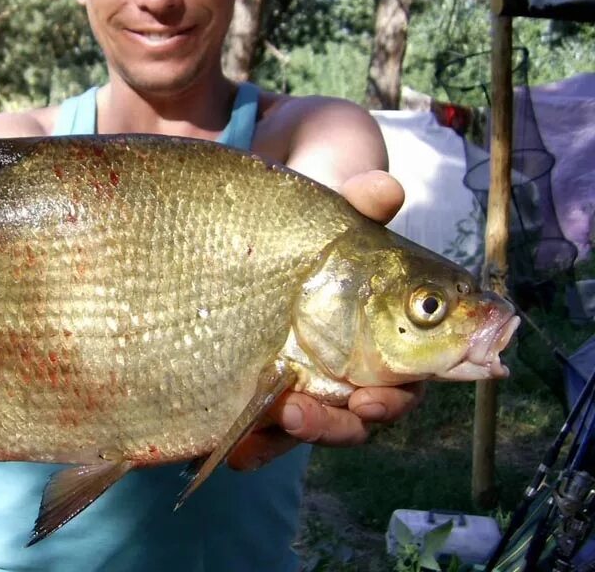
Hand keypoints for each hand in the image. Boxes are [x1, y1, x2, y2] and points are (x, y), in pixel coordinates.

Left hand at [227, 169, 424, 469]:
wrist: (272, 238)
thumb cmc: (321, 231)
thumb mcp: (335, 217)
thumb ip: (362, 205)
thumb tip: (386, 188)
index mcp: (392, 339)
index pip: (406, 384)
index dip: (391, 399)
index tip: (369, 399)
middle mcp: (359, 371)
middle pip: (358, 417)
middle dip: (333, 424)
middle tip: (301, 414)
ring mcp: (316, 383)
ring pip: (315, 426)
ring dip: (290, 435)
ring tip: (258, 435)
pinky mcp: (274, 390)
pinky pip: (270, 428)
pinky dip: (254, 442)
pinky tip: (232, 450)